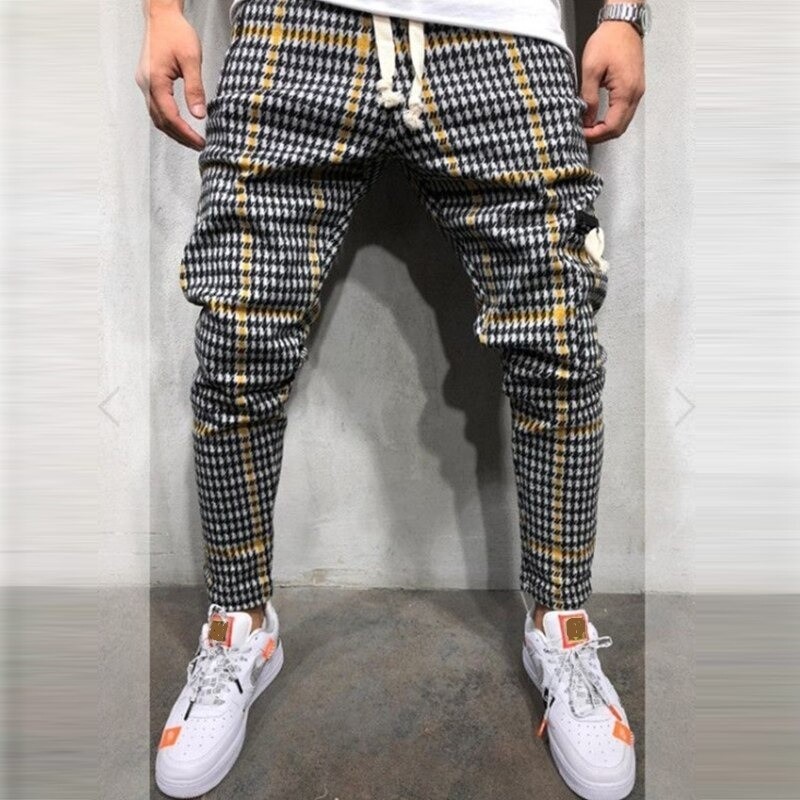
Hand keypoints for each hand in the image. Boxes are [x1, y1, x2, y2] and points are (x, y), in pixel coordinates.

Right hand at [135, 8, 206, 149]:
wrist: (161, 16)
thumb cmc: (176, 33)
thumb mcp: (191, 60)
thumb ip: (195, 88)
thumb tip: (199, 115)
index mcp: (155, 81)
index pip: (170, 117)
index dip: (186, 133)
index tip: (200, 142)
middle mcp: (145, 85)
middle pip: (161, 121)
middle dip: (180, 137)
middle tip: (198, 145)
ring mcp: (144, 84)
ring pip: (156, 117)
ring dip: (173, 131)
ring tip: (191, 139)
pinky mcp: (147, 81)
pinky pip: (155, 107)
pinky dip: (168, 120)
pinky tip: (180, 124)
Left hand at [580, 21, 644, 143]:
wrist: (623, 23)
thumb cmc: (608, 41)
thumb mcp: (591, 70)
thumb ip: (589, 98)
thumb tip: (587, 119)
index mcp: (626, 91)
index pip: (612, 126)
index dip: (595, 135)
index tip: (581, 134)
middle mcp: (635, 94)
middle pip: (620, 128)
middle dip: (601, 135)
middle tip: (583, 134)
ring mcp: (637, 91)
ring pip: (623, 122)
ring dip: (606, 128)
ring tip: (588, 127)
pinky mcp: (634, 87)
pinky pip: (625, 111)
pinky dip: (612, 119)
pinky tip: (599, 117)